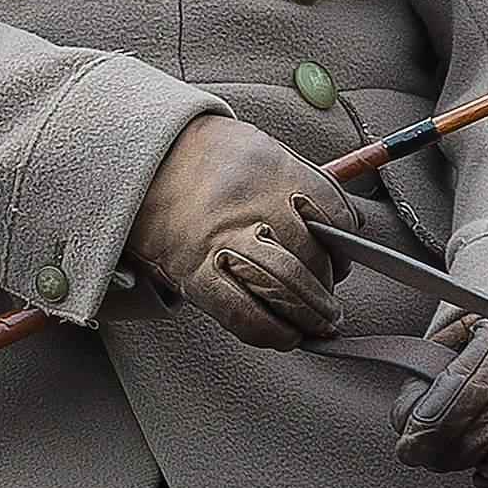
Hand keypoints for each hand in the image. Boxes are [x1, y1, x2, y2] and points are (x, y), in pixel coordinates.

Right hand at [127, 115, 358, 348]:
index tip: (342, 260)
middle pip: (312, 258)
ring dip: (309, 315)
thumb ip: (303, 187)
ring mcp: (221, 241)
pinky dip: (271, 332)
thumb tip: (348, 227)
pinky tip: (286, 336)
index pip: (334, 217)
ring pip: (285, 287)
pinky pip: (241, 312)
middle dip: (329, 290)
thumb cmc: (205, 159)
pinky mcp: (193, 271)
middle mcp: (251, 205)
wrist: (138, 161)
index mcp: (274, 171)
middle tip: (332, 306)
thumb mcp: (260, 152)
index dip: (344, 247)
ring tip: (318, 324)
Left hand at [392, 316, 487, 487]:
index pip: (463, 392)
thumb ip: (425, 376)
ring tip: (460, 457)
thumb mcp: (457, 341)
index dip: (431, 427)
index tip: (408, 448)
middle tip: (424, 454)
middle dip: (443, 452)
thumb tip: (406, 424)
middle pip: (483, 431)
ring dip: (477, 465)